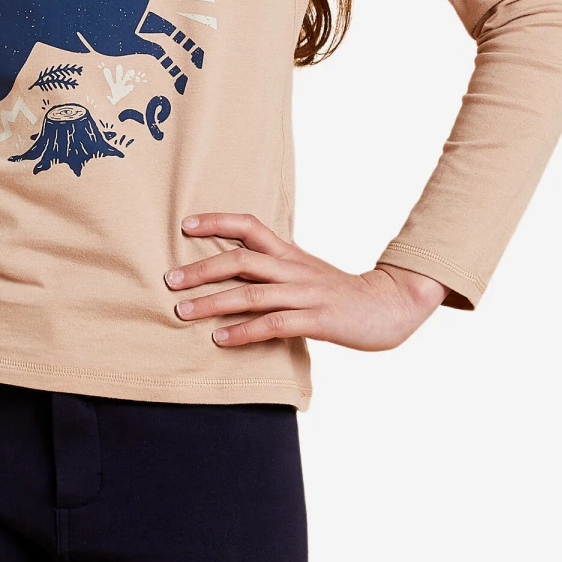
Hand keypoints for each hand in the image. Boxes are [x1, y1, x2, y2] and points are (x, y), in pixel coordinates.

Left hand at [165, 212, 449, 351]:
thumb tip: (232, 271)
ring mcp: (306, 294)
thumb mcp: (305, 272)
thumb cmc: (340, 293)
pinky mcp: (318, 320)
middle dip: (202, 269)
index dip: (217, 222)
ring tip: (183, 312)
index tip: (185, 225)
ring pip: (252, 293)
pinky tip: (221, 339)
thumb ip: (274, 270)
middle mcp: (293, 269)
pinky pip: (274, 324)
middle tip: (170, 280)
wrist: (391, 305)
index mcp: (290, 254)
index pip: (250, 226)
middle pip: (241, 259)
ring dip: (213, 303)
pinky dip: (244, 331)